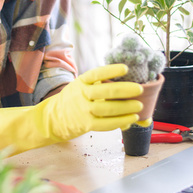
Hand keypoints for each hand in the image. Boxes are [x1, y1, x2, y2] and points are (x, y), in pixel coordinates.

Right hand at [0, 63, 143, 155]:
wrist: (52, 118)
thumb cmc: (73, 100)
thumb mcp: (81, 87)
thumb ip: (100, 86)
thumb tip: (127, 86)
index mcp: (81, 82)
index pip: (96, 73)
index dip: (111, 70)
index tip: (125, 68)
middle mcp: (81, 95)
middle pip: (104, 91)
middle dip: (123, 90)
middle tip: (139, 89)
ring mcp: (82, 110)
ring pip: (107, 109)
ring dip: (125, 108)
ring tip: (139, 106)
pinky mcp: (85, 124)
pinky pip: (105, 124)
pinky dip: (120, 122)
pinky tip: (130, 119)